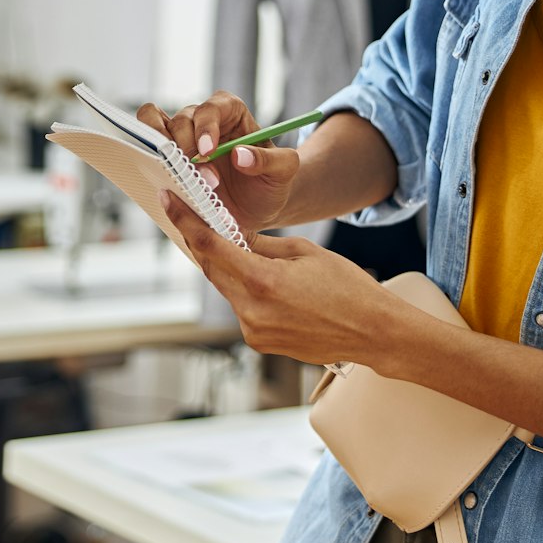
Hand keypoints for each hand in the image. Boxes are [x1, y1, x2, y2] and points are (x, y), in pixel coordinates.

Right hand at [137, 91, 298, 234]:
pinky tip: (164, 177)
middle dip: (189, 150)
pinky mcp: (168, 155)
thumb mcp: (285, 171)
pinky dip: (147, 154)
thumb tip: (239, 154)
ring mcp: (182, 135)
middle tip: (206, 179)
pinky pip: (147, 143)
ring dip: (163, 150)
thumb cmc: (271, 181)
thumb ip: (271, 160)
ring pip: (156, 124)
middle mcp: (204, 119)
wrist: (258, 206)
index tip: (208, 152)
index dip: (206, 127)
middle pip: (182, 119)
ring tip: (178, 175)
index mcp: (232, 112)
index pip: (212, 108)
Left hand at [160, 188, 406, 370]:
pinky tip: (256, 275)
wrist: (374, 333)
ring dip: (224, 265)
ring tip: (232, 244)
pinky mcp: (259, 342)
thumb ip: (261, 243)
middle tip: (195, 215)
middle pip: (211, 268)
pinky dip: (241, 287)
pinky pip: (240, 306)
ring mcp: (253, 331)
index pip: (209, 246)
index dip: (185, 221)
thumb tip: (231, 233)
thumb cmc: (348, 288)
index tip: (169, 201)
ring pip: (225, 288)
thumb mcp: (303, 252)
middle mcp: (251, 311)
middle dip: (202, 241)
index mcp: (262, 282)